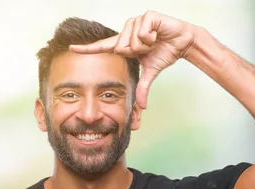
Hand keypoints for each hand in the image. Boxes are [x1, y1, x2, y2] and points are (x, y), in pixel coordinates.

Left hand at [69, 11, 197, 109]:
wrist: (183, 42)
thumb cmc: (165, 52)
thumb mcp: (151, 72)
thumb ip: (143, 87)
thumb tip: (142, 106)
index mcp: (126, 43)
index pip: (103, 47)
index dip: (88, 49)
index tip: (71, 48)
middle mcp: (127, 31)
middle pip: (120, 47)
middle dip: (136, 52)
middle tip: (148, 49)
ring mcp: (136, 22)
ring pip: (131, 40)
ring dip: (145, 45)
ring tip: (154, 41)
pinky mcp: (146, 16)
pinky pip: (142, 32)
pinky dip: (151, 37)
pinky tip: (157, 34)